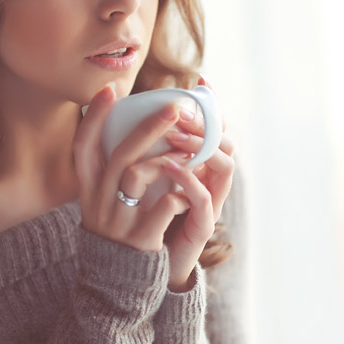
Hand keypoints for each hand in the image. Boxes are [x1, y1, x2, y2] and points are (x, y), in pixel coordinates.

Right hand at [73, 84, 194, 252]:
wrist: (118, 282)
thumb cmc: (118, 231)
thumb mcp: (104, 201)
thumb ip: (114, 171)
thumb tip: (134, 131)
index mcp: (89, 189)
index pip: (83, 147)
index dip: (93, 118)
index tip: (108, 90)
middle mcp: (98, 202)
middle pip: (118, 155)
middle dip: (147, 127)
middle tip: (174, 107)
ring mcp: (119, 220)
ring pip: (135, 176)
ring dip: (166, 158)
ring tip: (191, 150)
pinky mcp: (141, 238)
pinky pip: (162, 208)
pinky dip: (179, 194)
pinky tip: (191, 189)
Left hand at [161, 76, 234, 290]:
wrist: (143, 264)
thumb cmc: (143, 216)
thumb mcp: (142, 177)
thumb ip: (142, 149)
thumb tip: (121, 113)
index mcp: (198, 165)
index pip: (214, 129)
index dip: (212, 105)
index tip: (201, 80)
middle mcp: (210, 180)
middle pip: (223, 141)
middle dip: (205, 120)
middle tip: (181, 106)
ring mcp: (210, 201)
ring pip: (223, 164)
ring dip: (201, 145)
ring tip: (176, 133)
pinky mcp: (202, 224)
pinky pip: (204, 198)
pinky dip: (190, 180)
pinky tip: (170, 165)